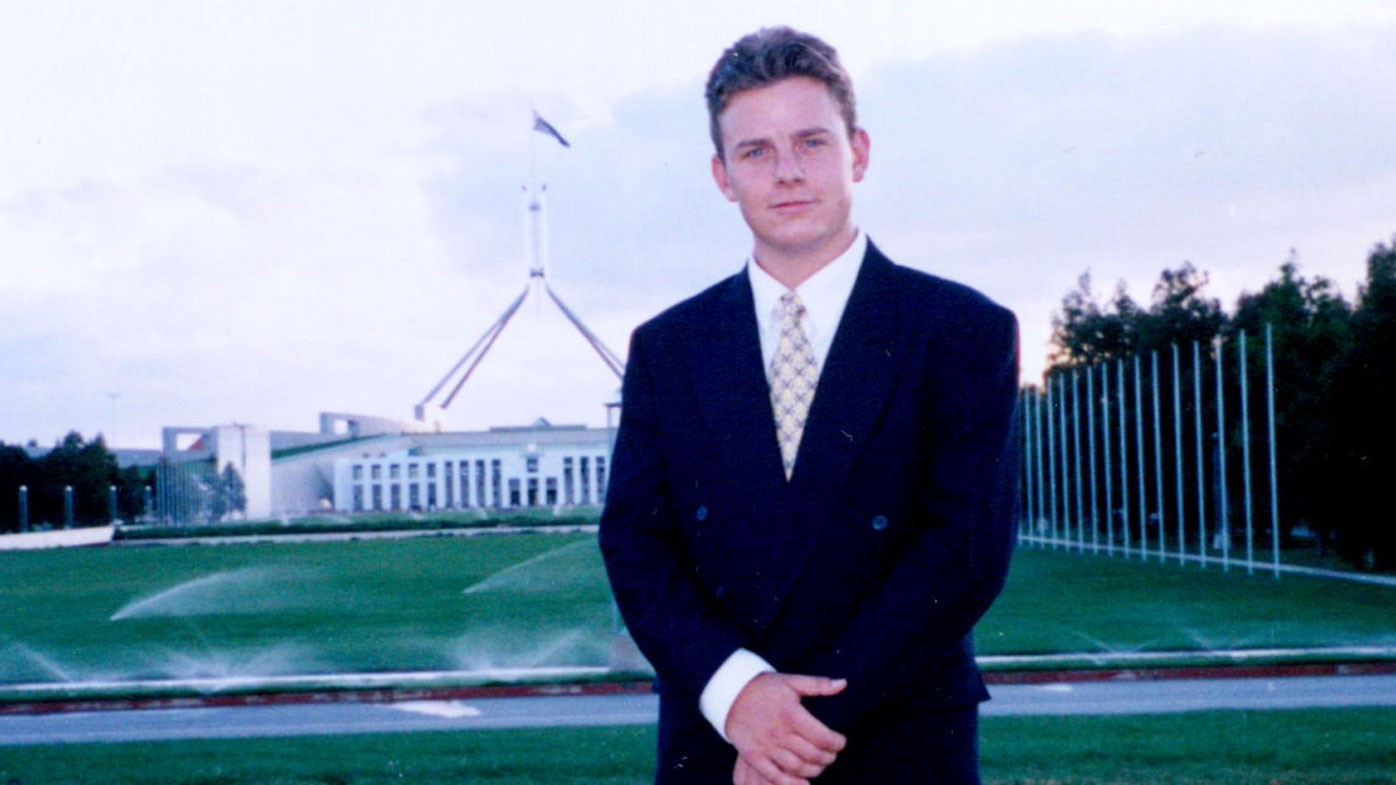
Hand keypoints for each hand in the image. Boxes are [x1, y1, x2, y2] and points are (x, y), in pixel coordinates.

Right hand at [726, 672, 846, 784]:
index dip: (837, 743)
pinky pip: (774, 776)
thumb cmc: (764, 687)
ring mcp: (765, 746)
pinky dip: (791, 783)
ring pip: (797, 768)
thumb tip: (843, 684)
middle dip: (828, 758)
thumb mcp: (791, 681)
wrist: (730, 693)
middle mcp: (779, 733)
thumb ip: (818, 684)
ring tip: (819, 765)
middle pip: (813, 755)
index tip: (841, 742)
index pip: (823, 738)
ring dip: (814, 770)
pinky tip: (804, 783)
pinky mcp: (753, 755)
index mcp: (792, 715)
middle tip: (831, 755)